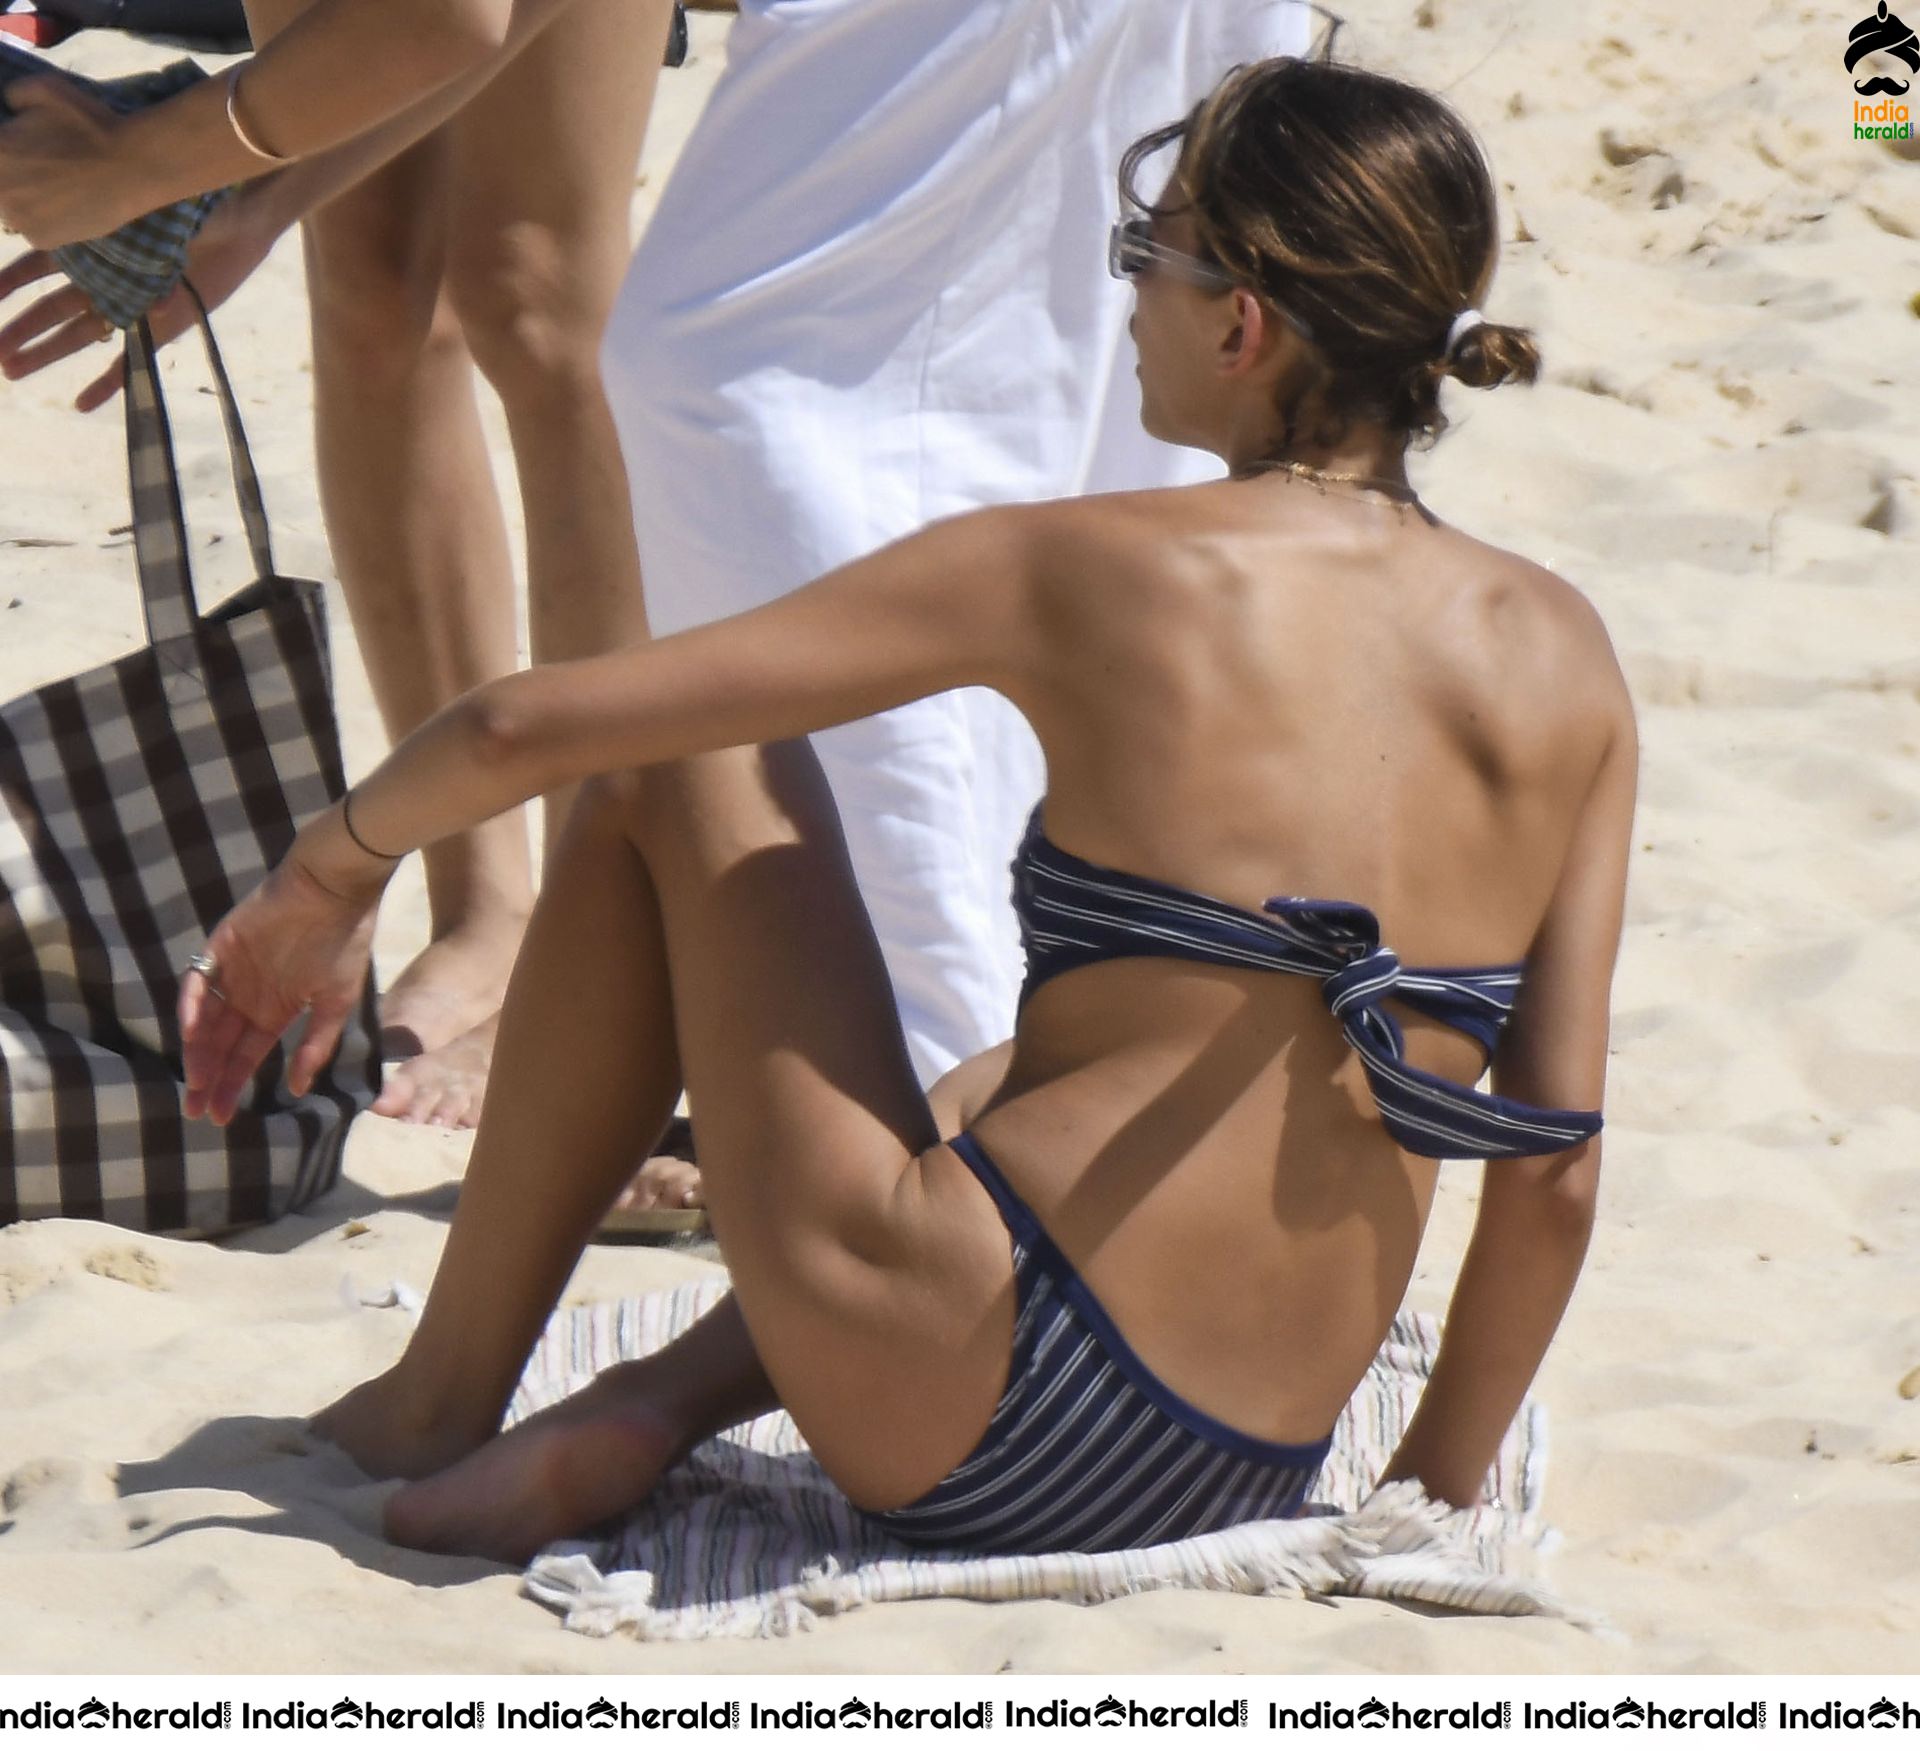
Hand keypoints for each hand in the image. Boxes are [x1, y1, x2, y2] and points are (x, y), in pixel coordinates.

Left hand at [0, 76, 155, 248]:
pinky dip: (46, 221)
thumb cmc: (90, 124)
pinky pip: (33, 229)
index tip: (27, 150)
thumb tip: (10, 107)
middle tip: (46, 170)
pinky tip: (67, 207)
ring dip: (27, 199)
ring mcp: (18, 218)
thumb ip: (15, 95)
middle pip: (1, 183)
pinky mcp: (41, 240)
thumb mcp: (45, 87)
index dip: (11, 151)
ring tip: (57, 189)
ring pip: (12, 207)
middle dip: (15, 175)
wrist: (134, 166)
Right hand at [0, 181, 281, 409]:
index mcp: (94, 247)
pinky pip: (132, 361)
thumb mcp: (138, 204)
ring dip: (47, 353)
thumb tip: (60, 219)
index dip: (13, 281)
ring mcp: (134, 305)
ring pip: (80, 336)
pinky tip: (81, 404)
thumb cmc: (188, 200)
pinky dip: (109, 384)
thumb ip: (106, 215)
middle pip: (53, 308)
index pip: (40, 265)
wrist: (238, 219)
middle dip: (21, 329)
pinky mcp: (164, 327)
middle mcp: (109, 279)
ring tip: (11, 371)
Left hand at [179, 853, 382, 1125]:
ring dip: (196, 1050)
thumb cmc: (344, 944)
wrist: (336, 890)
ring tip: (194, 1081)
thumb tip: (299, 1090)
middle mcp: (249, 995)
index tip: (221, 1117)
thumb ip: (316, 1045)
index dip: (232, 1084)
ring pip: (203, 1018)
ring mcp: (232, 971)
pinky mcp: (221, 945)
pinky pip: (198, 979)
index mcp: (276, 1009)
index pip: (246, 1054)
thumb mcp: (336, 1003)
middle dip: (208, 1078)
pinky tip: (191, 1032)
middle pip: (218, 1043)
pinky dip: (191, 1005)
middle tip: (195, 1111)